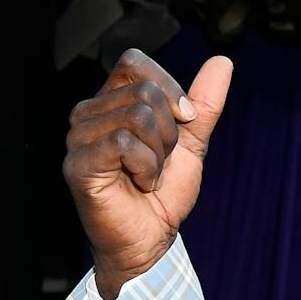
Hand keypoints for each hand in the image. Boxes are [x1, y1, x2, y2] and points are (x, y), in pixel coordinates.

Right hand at [62, 49, 233, 299]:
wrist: (152, 238)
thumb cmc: (163, 192)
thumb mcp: (192, 140)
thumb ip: (204, 102)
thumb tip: (222, 61)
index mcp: (111, 101)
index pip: (134, 62)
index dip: (168, 88)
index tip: (182, 121)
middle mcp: (88, 114)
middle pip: (144, 91)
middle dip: (169, 131)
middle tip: (158, 160)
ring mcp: (78, 139)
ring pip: (137, 117)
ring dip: (158, 153)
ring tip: (147, 174)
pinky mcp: (78, 164)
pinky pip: (124, 143)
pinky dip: (146, 167)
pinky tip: (139, 184)